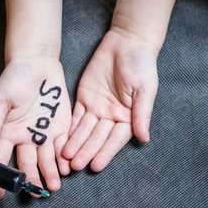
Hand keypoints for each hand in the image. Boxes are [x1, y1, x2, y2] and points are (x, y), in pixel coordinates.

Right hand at [0, 57, 71, 198]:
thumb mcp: (0, 99)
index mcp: (6, 133)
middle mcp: (24, 138)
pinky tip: (66, 168)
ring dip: (49, 173)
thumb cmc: (14, 78)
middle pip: (26, 163)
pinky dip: (64, 158)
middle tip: (34, 193)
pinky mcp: (59, 128)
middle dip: (30, 179)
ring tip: (54, 187)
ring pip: (46, 159)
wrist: (37, 63)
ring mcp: (42, 135)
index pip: (0, 159)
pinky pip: (62, 147)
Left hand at [63, 30, 158, 171]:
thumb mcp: (145, 89)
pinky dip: (69, 129)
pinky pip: (75, 117)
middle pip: (97, 138)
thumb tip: (145, 138)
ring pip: (84, 130)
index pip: (115, 139)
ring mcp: (97, 109)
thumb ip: (142, 114)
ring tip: (65, 157)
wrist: (126, 42)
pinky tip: (61, 140)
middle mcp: (111, 117)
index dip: (105, 152)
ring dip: (75, 143)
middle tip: (75, 165)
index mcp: (128, 117)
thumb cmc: (141, 64)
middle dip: (86, 151)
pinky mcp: (84, 99)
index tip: (96, 165)